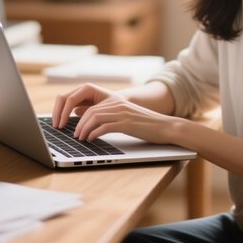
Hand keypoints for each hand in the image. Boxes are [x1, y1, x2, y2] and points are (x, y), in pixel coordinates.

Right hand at [52, 83, 120, 127]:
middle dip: (57, 113)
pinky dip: (61, 114)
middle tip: (57, 127)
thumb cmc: (115, 105)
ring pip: (61, 101)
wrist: (119, 101)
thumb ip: (92, 114)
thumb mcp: (105, 110)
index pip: (70, 99)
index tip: (62, 125)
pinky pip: (65, 105)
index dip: (64, 113)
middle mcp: (80, 89)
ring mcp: (77, 94)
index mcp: (87, 88)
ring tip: (57, 126)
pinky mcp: (77, 100)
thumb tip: (79, 122)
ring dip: (57, 113)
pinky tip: (61, 124)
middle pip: (62, 98)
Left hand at [56, 90, 176, 148]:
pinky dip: (94, 133)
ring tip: (80, 138)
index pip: (93, 107)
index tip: (76, 128)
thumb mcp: (128, 119)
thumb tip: (95, 124)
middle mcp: (119, 105)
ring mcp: (123, 114)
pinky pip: (105, 126)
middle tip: (75, 135)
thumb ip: (113, 118)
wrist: (167, 127)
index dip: (81, 118)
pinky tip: (91, 139)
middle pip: (91, 111)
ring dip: (84, 129)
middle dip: (79, 124)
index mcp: (118, 103)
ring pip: (95, 118)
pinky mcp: (127, 124)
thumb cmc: (148, 126)